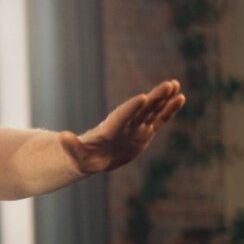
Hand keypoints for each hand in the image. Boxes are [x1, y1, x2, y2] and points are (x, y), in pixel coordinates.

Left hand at [60, 79, 185, 173]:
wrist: (91, 157)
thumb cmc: (82, 158)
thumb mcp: (75, 157)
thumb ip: (71, 147)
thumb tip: (62, 137)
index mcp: (109, 131)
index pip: (121, 118)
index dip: (130, 109)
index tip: (142, 97)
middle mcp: (124, 126)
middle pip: (141, 110)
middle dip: (154, 98)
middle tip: (167, 84)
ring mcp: (136, 128)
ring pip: (152, 111)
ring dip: (164, 99)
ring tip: (175, 84)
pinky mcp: (144, 133)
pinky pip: (159, 120)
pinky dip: (169, 110)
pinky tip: (180, 98)